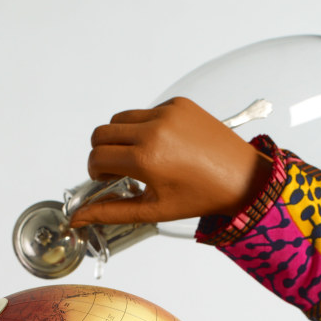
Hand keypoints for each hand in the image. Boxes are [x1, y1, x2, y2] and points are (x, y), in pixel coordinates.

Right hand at [70, 97, 271, 226]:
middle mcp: (153, 129)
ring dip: (121, 138)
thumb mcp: (153, 209)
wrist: (240, 177)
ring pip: (121, 119)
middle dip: (103, 152)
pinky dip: (146, 128)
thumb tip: (80, 217)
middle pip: (102, 133)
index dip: (96, 171)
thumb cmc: (200, 196)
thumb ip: (112, 212)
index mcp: (146, 158)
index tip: (107, 180)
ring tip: (140, 158)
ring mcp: (166, 113)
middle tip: (119, 170)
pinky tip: (165, 147)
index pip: (97, 156)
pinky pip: (147, 111)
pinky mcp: (178, 104)